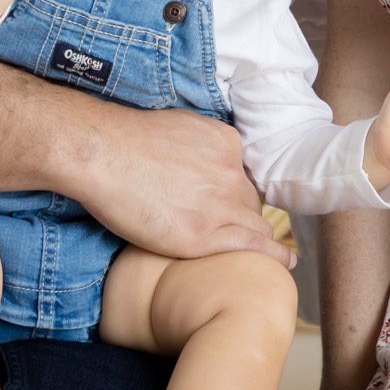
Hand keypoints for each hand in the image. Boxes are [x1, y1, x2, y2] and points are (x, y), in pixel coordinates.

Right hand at [66, 102, 295, 268]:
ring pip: (254, 225)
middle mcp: (231, 173)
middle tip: (235, 229)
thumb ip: (199, 144)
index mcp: (227, 144)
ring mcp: (220, 205)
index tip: (231, 203)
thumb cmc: (126, 139)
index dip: (235, 192)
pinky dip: (272, 255)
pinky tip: (285, 263)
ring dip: (256, 238)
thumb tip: (198, 157)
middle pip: (250, 202)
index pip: (242, 176)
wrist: (104, 154)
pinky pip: (251, 246)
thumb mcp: (179, 126)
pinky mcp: (203, 236)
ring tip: (265, 253)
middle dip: (244, 216)